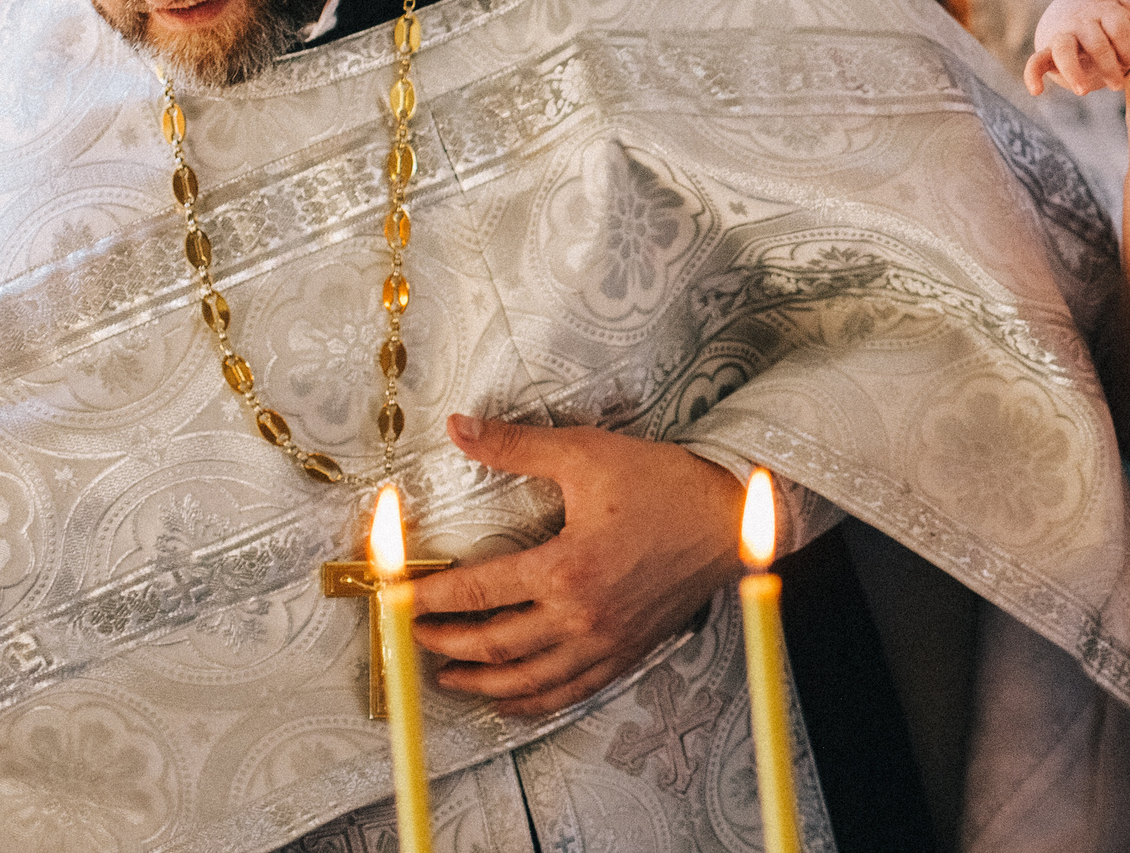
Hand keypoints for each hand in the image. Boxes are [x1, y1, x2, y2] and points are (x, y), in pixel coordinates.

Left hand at [410, 415, 742, 716]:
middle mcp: (579, 616)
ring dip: (480, 683)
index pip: (476, 591)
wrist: (732, 516)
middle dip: (445, 643)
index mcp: (564, 568)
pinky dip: (533, 701)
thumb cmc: (664, 483)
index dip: (429, 598)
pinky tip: (510, 699)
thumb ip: (517, 446)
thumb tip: (460, 428)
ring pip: (527, 679)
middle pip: (493, 644)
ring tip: (449, 678)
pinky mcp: (626, 651)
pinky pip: (570, 691)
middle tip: (414, 637)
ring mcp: (604, 641)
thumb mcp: (587, 453)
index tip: (396, 599)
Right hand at [1025, 0, 1129, 95]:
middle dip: (1109, 66)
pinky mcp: (1047, 54)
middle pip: (1095, 41)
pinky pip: (1035, 61)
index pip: (1118, 27)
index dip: (1127, 47)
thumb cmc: (1112, 36)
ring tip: (1083, 91)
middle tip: (1118, 85)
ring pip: (1063, 48)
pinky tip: (1036, 91)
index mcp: (1105, 14)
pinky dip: (1032, 75)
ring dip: (1074, 71)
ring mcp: (1062, 36)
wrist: (1079, 23)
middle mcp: (1081, 22)